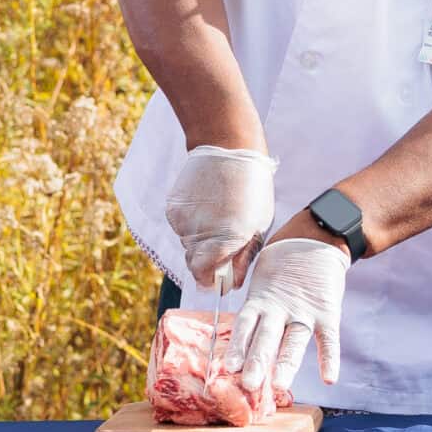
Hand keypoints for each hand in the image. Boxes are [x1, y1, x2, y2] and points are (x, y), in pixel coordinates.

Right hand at [165, 143, 276, 287]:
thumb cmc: (252, 188)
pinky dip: (191, 222)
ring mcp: (183, 220)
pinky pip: (180, 226)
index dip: (210, 280)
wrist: (228, 148)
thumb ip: (243, 258)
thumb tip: (231, 284)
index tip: (216, 279)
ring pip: (186, 243)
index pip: (204, 276)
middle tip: (220, 244)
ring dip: (199, 238)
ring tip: (216, 215)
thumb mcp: (258, 226)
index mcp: (225, 241)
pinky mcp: (173, 207)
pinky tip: (205, 204)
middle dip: (205, 261)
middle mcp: (199, 234)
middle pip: (193, 263)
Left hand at [225, 237, 347, 391]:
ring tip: (280, 385)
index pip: (245, 327)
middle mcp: (279, 309)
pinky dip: (329, 358)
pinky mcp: (327, 312)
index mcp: (260, 302)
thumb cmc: (281, 269)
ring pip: (294, 340)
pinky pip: (329, 339)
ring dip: (287, 363)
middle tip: (248, 385)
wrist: (315, 240)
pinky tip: (329, 379)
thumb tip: (237, 343)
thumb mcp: (261, 285)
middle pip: (266, 338)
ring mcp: (304, 311)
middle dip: (257, 362)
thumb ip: (254, 312)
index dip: (236, 347)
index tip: (227, 368)